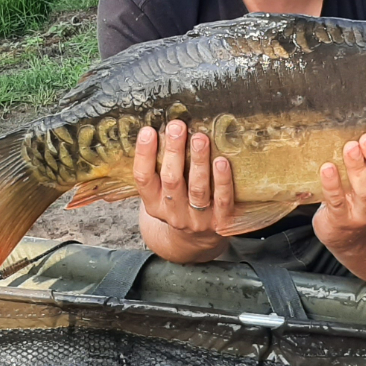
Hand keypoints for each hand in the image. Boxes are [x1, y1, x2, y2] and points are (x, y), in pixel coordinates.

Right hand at [133, 121, 235, 263]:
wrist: (195, 241)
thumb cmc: (178, 201)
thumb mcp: (160, 191)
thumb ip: (159, 166)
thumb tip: (160, 125)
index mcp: (153, 203)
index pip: (143, 178)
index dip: (144, 155)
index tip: (148, 131)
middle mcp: (173, 213)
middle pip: (171, 181)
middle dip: (174, 152)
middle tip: (177, 126)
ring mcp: (197, 220)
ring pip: (197, 190)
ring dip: (198, 162)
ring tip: (200, 138)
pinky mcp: (221, 223)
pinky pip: (222, 201)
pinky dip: (222, 181)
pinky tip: (222, 161)